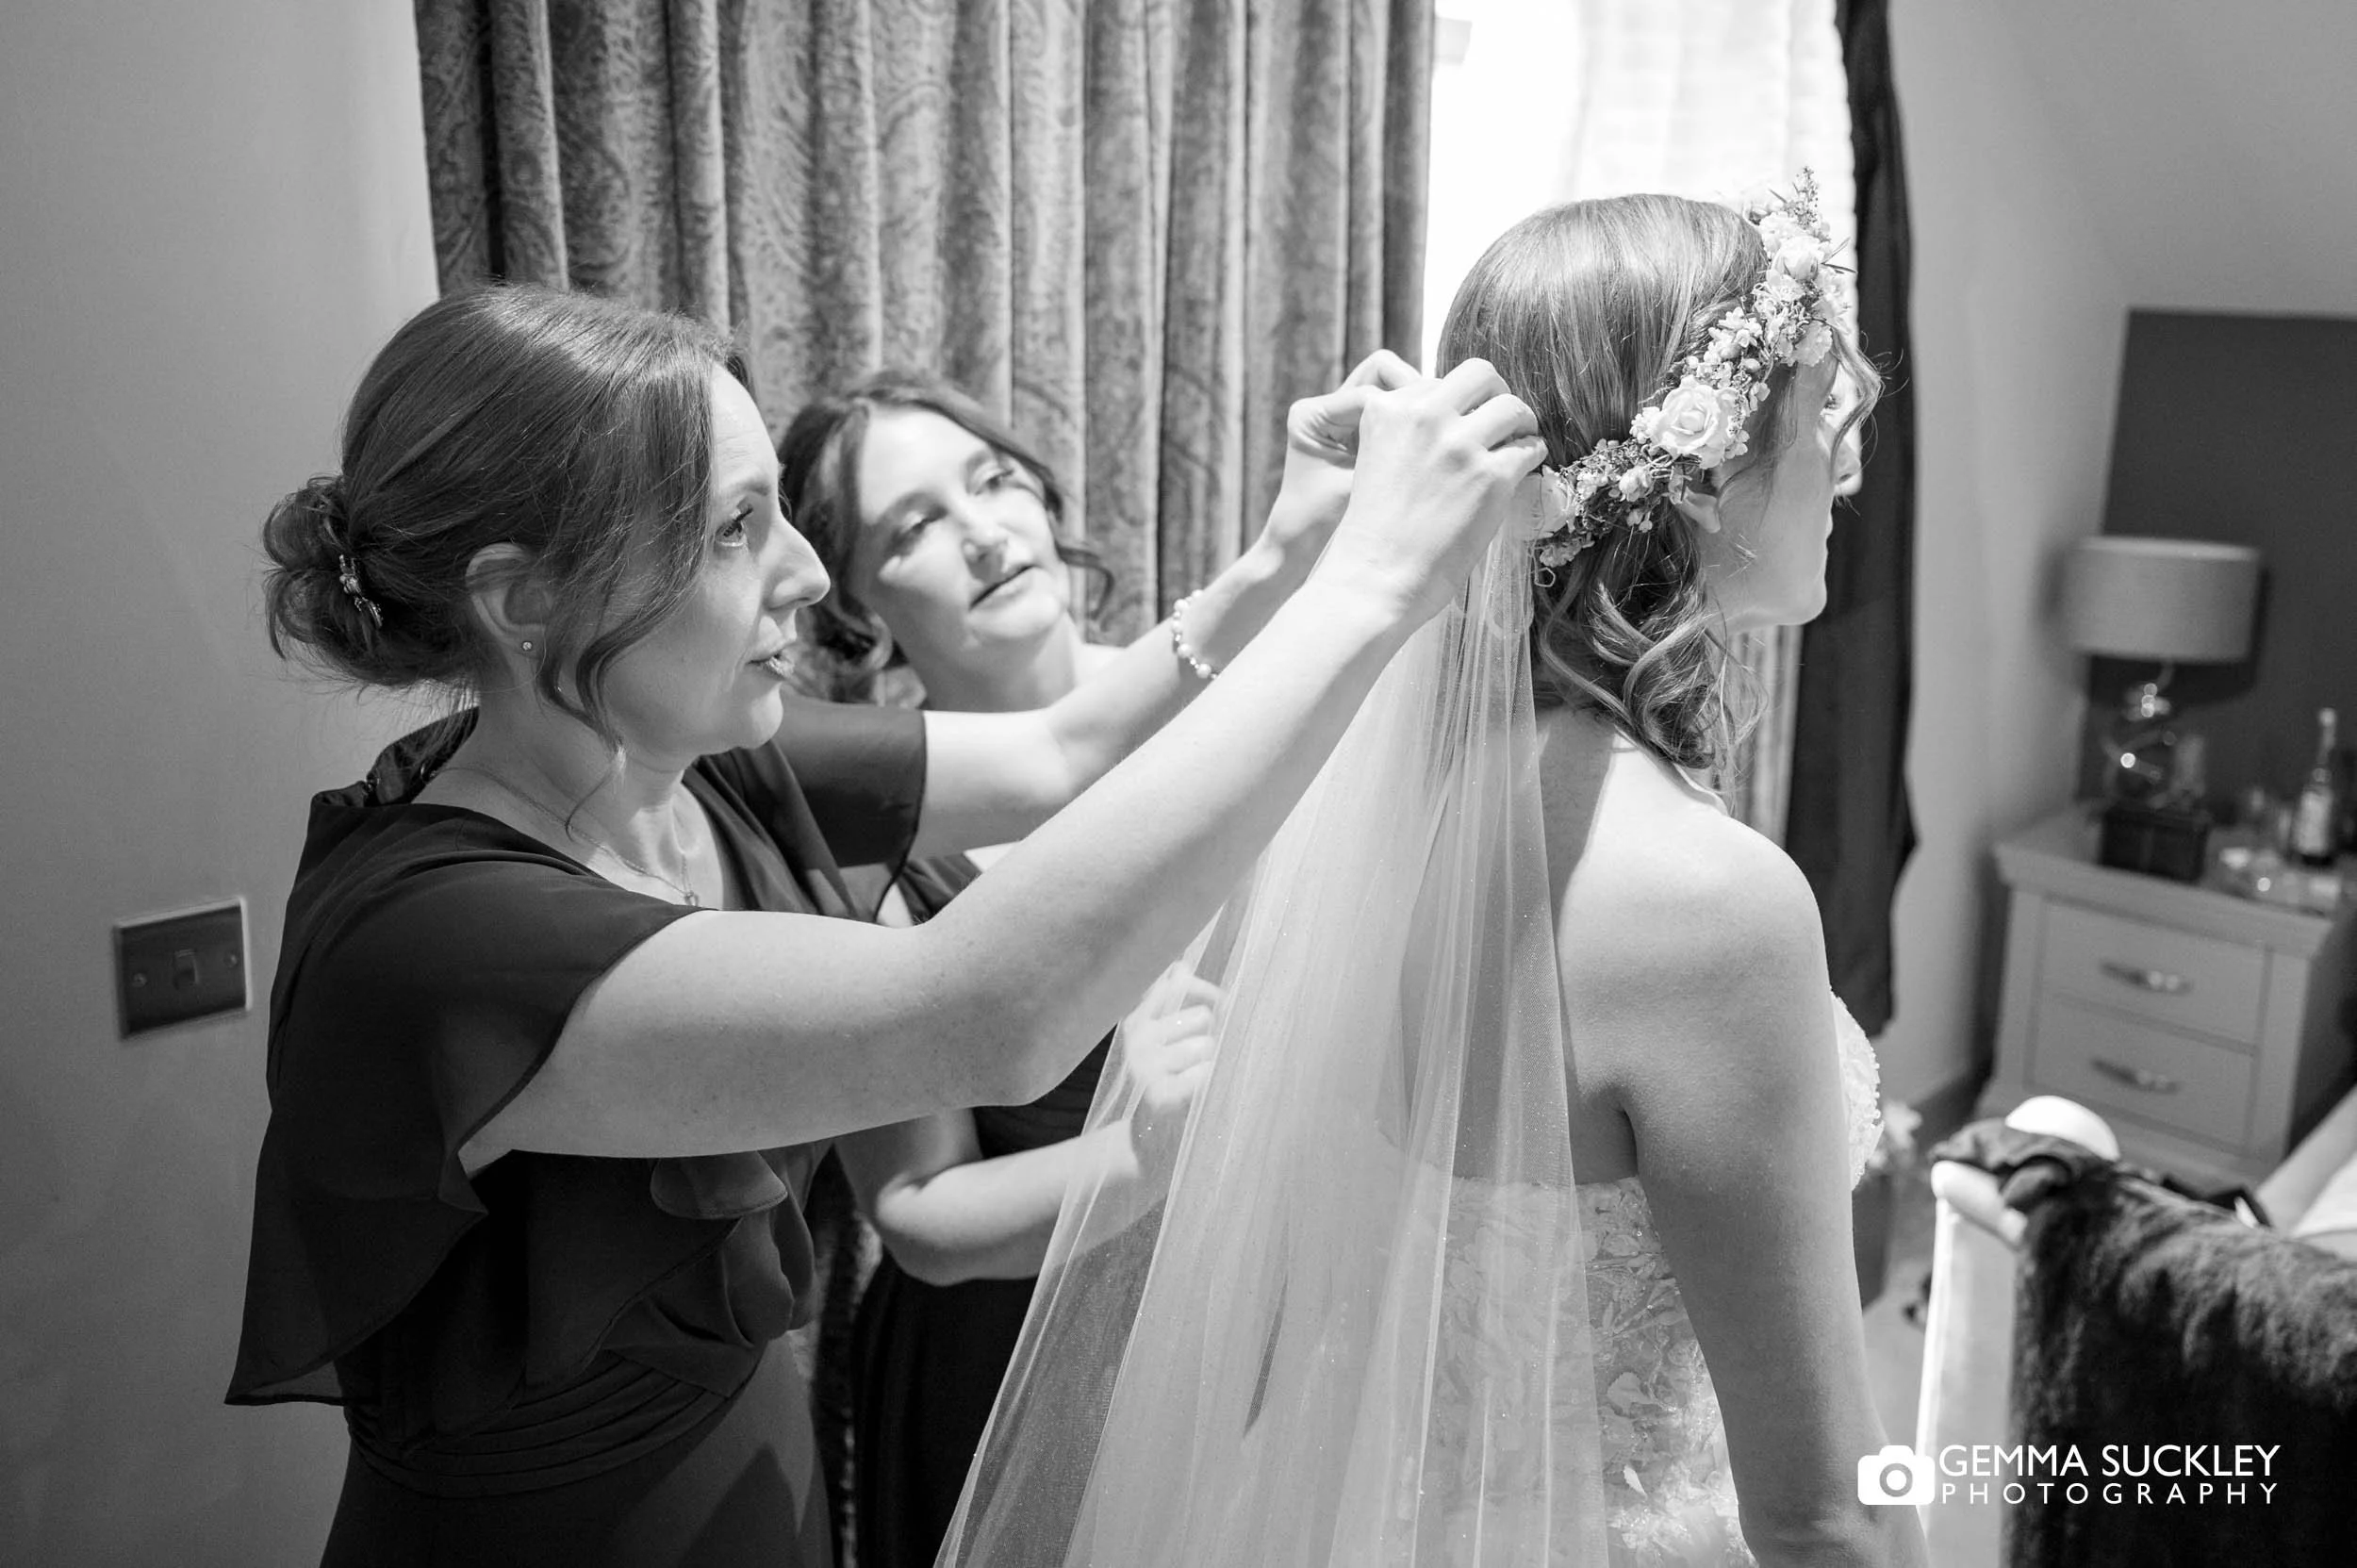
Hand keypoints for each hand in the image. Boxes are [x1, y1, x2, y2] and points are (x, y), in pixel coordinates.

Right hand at [1121, 968, 1221, 1177]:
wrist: (1149, 1146)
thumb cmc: (1169, 1084)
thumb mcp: (1165, 1040)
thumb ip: (1173, 1002)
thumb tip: (1179, 966)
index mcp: (1139, 1018)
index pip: (1177, 983)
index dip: (1207, 993)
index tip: (1219, 1010)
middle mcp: (1138, 1036)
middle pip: (1204, 1016)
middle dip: (1213, 1038)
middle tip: (1200, 1063)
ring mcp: (1145, 1065)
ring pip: (1206, 1045)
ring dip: (1211, 1065)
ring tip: (1194, 1083)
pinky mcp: (1159, 1095)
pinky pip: (1205, 1074)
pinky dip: (1208, 1086)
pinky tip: (1192, 1100)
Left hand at [1258, 350, 1424, 571]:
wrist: (1299, 554)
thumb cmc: (1319, 530)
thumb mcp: (1356, 491)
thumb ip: (1390, 459)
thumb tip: (1442, 429)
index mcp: (1313, 416)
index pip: (1372, 390)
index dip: (1411, 406)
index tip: (1444, 425)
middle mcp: (1326, 408)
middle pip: (1385, 374)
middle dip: (1419, 393)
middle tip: (1449, 419)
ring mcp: (1344, 418)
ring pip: (1395, 389)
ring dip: (1422, 405)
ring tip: (1446, 429)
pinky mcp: (1360, 433)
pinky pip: (1397, 413)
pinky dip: (1418, 423)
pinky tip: (1438, 442)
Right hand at [1317, 358, 1544, 622]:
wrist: (1372, 580)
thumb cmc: (1374, 532)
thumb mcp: (1376, 459)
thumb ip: (1408, 431)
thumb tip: (1460, 417)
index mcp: (1387, 409)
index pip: (1439, 381)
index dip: (1458, 404)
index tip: (1464, 426)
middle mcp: (1423, 416)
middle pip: (1480, 374)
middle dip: (1494, 394)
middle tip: (1500, 422)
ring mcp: (1458, 445)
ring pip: (1513, 406)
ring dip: (1519, 424)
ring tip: (1516, 447)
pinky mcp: (1490, 476)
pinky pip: (1529, 447)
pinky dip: (1531, 456)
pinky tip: (1519, 473)